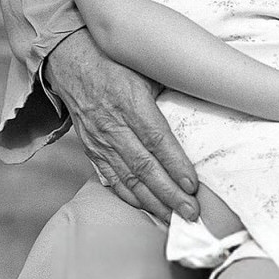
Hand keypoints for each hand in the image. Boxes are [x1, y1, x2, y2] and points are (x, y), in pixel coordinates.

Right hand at [45, 29, 200, 221]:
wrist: (69, 59)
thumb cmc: (114, 59)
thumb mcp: (144, 65)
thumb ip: (171, 85)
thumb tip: (210, 95)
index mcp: (129, 99)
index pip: (156, 138)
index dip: (175, 164)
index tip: (193, 185)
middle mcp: (112, 124)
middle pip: (144, 166)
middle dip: (169, 194)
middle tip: (191, 213)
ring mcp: (99, 139)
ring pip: (127, 178)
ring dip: (152, 202)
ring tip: (174, 219)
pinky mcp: (90, 148)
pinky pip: (110, 177)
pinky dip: (129, 196)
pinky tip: (146, 208)